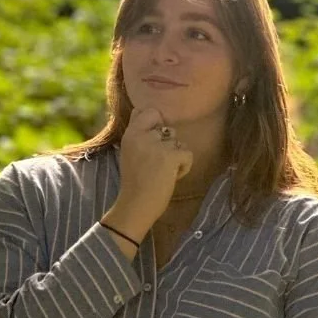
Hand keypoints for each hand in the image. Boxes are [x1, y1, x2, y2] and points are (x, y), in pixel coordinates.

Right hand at [117, 105, 193, 222]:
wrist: (136, 206)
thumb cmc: (135, 183)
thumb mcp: (129, 152)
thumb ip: (140, 134)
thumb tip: (155, 116)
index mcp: (130, 134)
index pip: (149, 111)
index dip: (157, 123)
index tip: (155, 141)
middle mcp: (142, 135)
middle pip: (168, 129)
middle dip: (168, 145)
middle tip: (157, 165)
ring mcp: (156, 145)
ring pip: (178, 142)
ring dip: (176, 157)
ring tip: (163, 172)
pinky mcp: (170, 156)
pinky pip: (187, 154)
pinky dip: (184, 167)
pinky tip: (171, 177)